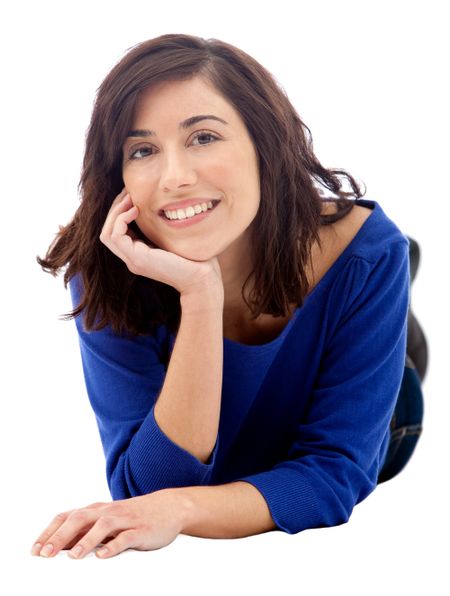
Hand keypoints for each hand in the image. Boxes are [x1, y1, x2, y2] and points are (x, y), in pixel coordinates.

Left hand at [30, 489, 188, 558]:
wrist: (169, 507)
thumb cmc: (134, 517)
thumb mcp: (108, 521)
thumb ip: (86, 532)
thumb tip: (59, 548)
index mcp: (97, 510)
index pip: (68, 516)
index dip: (50, 532)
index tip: (35, 550)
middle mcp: (108, 512)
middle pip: (80, 518)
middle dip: (60, 536)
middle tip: (45, 554)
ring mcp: (125, 519)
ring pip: (103, 525)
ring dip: (86, 540)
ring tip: (73, 556)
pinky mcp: (141, 529)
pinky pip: (126, 537)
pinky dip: (114, 546)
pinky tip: (103, 556)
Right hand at [99, 188, 223, 297]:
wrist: (202, 278)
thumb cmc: (196, 258)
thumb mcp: (174, 238)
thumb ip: (163, 227)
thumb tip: (162, 205)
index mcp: (140, 255)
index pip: (117, 233)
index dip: (121, 212)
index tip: (133, 195)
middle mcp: (133, 259)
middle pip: (107, 232)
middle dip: (115, 209)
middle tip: (128, 192)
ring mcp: (133, 261)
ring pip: (107, 234)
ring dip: (116, 212)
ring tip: (130, 198)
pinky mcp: (137, 259)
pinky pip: (115, 236)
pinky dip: (121, 219)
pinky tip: (136, 210)